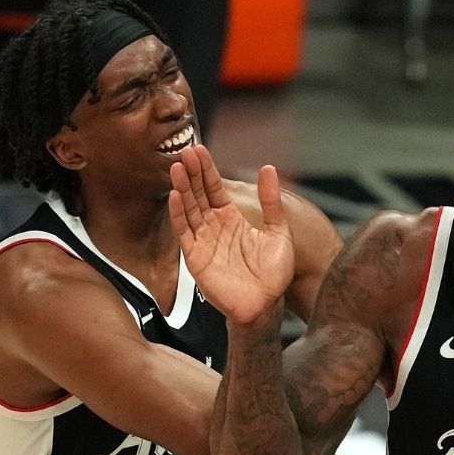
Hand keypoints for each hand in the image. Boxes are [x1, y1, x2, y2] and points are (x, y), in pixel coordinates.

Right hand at [168, 144, 294, 323]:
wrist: (266, 305)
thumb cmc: (273, 274)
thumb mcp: (278, 231)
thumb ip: (271, 201)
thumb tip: (268, 168)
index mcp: (232, 218)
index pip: (215, 188)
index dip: (207, 169)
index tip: (199, 149)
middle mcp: (214, 227)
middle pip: (199, 194)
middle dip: (191, 173)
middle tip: (185, 151)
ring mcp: (203, 241)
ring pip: (189, 209)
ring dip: (182, 188)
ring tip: (176, 167)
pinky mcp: (195, 257)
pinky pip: (184, 233)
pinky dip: (179, 215)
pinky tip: (175, 196)